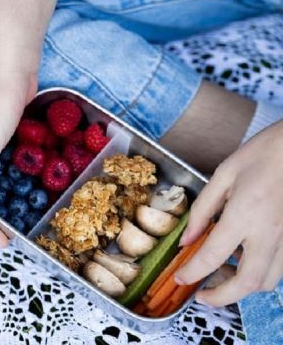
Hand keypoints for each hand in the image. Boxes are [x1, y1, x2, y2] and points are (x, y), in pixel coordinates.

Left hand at [175, 121, 282, 305]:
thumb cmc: (261, 155)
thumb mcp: (222, 176)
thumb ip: (203, 210)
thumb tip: (188, 238)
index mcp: (244, 215)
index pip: (212, 255)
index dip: (192, 272)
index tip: (180, 278)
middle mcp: (269, 234)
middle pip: (247, 283)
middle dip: (221, 297)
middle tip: (201, 294)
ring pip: (267, 281)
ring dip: (241, 286)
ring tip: (220, 273)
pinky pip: (279, 268)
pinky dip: (259, 273)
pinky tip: (244, 258)